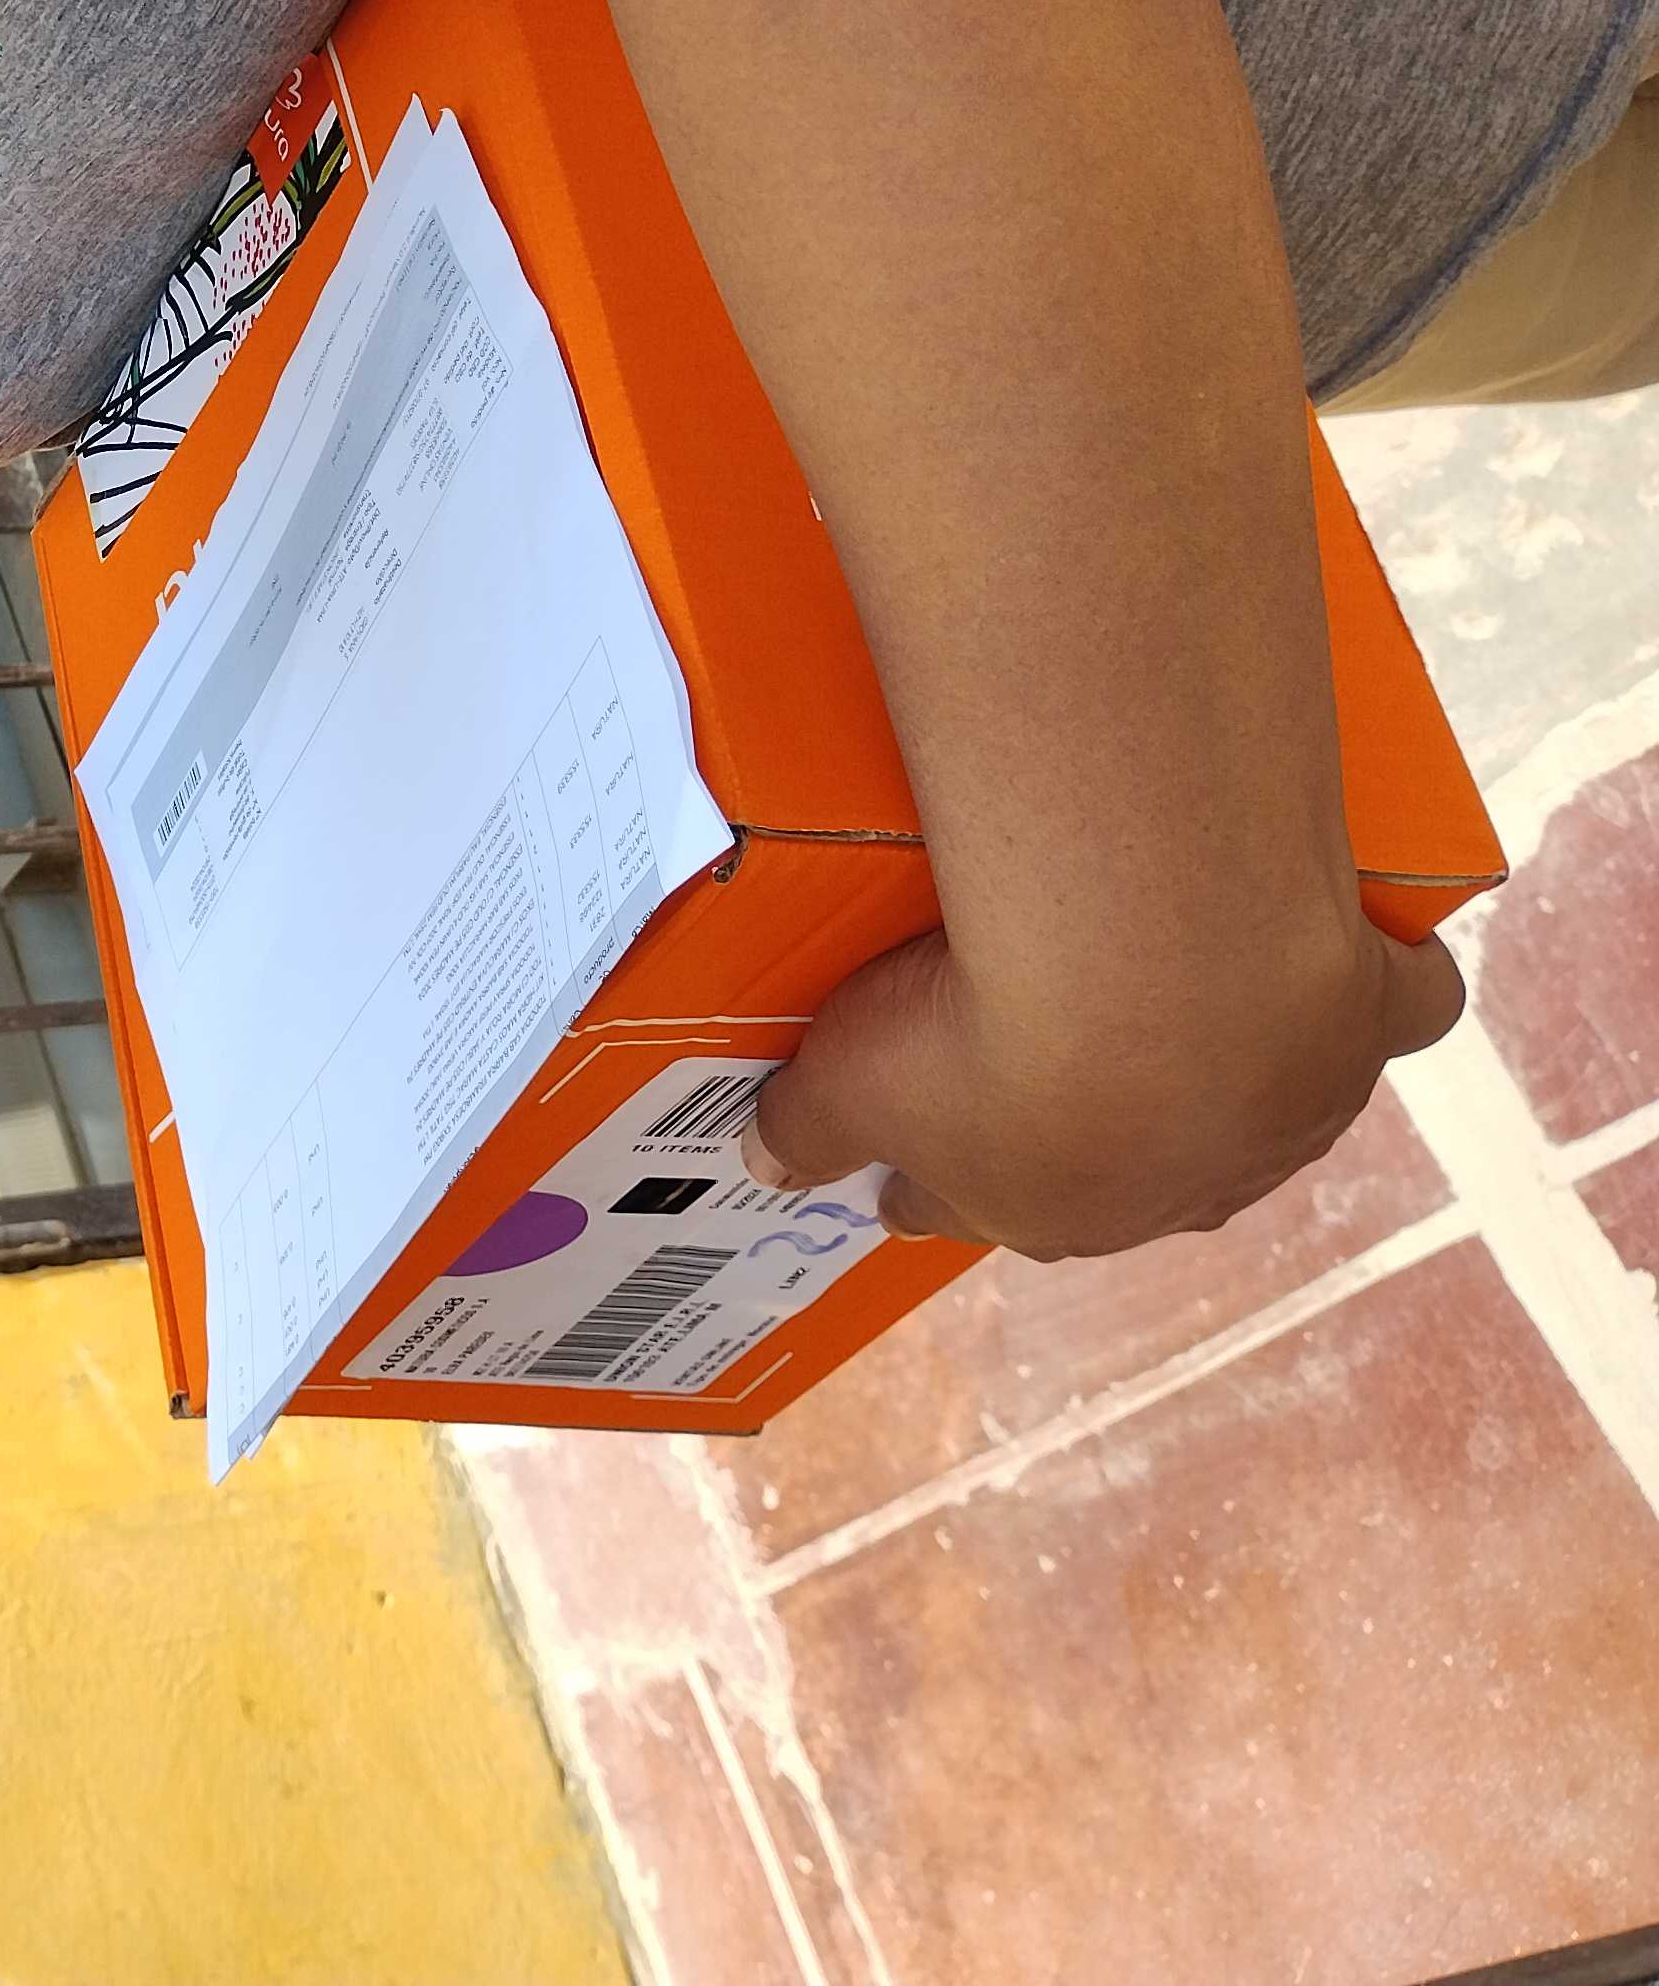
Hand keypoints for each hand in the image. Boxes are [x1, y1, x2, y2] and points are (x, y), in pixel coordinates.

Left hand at [747, 904, 1465, 1258]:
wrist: (1147, 964)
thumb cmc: (977, 1030)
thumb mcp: (841, 1078)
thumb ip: (798, 1129)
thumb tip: (761, 1166)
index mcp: (1048, 1208)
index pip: (973, 1208)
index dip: (933, 1183)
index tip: (906, 1172)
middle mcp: (1182, 1179)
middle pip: (1128, 1171)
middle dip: (1092, 1136)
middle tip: (1061, 1073)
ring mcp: (1287, 1109)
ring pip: (1264, 1108)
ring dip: (1237, 1069)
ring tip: (1203, 999)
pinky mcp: (1369, 1022)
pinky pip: (1399, 1010)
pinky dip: (1388, 984)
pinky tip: (1368, 952)